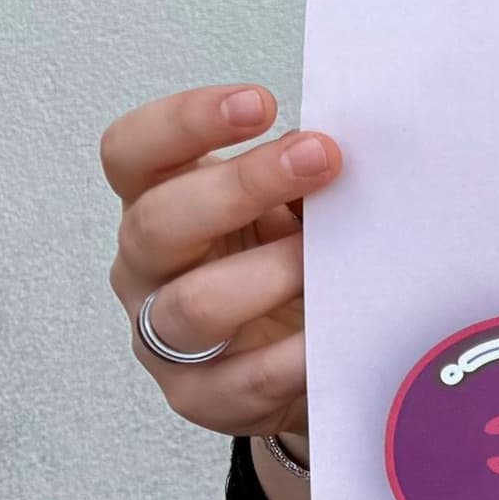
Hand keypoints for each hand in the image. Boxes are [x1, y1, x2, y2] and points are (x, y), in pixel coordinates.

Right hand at [103, 86, 336, 499]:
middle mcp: (147, 268)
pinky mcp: (199, 398)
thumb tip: (366, 139)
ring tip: (325, 260)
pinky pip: (236, 382)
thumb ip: (305, 175)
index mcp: (160, 202)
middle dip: (241, 185)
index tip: (259, 101)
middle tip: (323, 158)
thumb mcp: (291, 207)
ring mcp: (164, 338)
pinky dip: (288, 358)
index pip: (132, 152)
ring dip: (265, 275)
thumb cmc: (290, 259)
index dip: (183, 122)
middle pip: (157, 221)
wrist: (303, 359)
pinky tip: (330, 336)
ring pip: (189, 306)